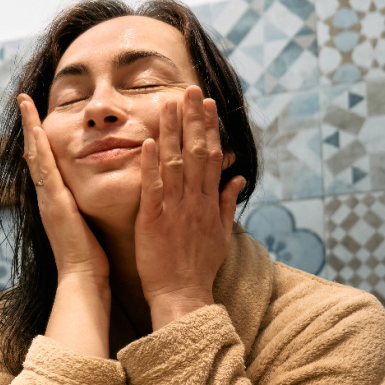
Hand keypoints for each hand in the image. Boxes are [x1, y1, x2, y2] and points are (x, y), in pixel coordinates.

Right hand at [17, 94, 108, 283]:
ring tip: (25, 103)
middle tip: (23, 99)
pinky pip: (45, 170)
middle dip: (29, 124)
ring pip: (35, 156)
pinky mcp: (54, 203)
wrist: (83, 279)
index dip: (39, 138)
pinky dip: (39, 149)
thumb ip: (81, 207)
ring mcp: (47, 198)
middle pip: (34, 153)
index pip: (44, 161)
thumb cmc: (89, 257)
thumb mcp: (84, 223)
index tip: (36, 115)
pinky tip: (36, 129)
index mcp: (54, 199)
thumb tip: (86, 196)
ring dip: (30, 127)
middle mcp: (46, 195)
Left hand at [134, 86, 244, 328]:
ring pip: (174, 163)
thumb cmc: (199, 267)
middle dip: (193, 119)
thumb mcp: (221, 234)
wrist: (183, 294)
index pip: (211, 156)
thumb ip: (226, 203)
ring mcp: (174, 209)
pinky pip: (153, 188)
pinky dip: (151, 164)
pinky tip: (148, 142)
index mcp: (209, 202)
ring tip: (168, 104)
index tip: (207, 104)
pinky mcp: (153, 220)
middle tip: (190, 90)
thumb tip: (237, 177)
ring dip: (171, 132)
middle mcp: (194, 201)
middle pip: (195, 152)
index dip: (209, 128)